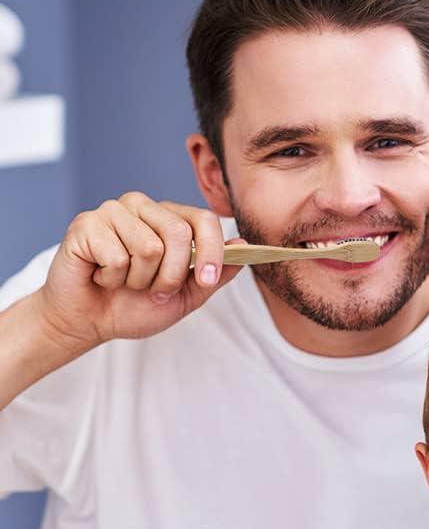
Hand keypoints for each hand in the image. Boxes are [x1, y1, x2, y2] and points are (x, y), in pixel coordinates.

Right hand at [37, 192, 239, 352]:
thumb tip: (242, 245)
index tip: (207, 281)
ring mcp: (113, 211)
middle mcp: (143, 207)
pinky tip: (102, 276)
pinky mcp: (86, 224)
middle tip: (154, 290)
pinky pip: (116, 256)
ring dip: (140, 280)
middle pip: (178, 233)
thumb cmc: (137, 305)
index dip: (211, 252)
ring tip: (125, 281)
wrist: (91, 321)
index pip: (204, 219)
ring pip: (149, 247)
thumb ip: (217, 273)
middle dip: (172, 276)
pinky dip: (112, 278)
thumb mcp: (188, 296)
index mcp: (170, 218)